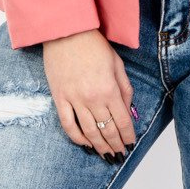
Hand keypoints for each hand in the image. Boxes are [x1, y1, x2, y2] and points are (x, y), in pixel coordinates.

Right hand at [42, 29, 137, 159]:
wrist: (66, 33)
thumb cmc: (94, 46)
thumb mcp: (117, 65)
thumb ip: (124, 89)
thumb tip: (129, 110)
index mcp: (109, 90)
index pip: (122, 121)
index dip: (127, 135)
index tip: (130, 143)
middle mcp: (92, 99)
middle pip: (107, 130)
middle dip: (115, 145)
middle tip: (119, 154)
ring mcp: (74, 100)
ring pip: (89, 131)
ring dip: (99, 146)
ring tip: (106, 155)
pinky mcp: (59, 98)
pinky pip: (68, 124)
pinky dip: (77, 138)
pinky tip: (85, 144)